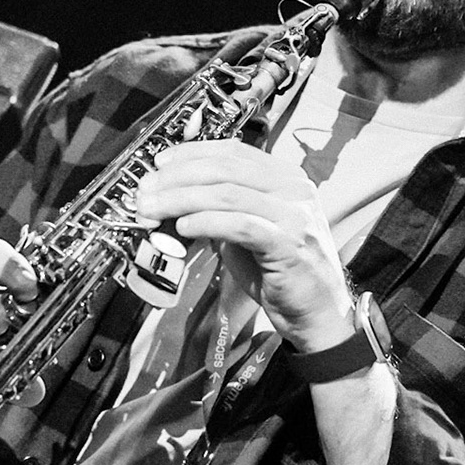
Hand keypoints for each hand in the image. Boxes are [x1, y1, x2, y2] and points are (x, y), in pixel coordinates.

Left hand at [135, 139, 353, 352]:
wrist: (318, 313)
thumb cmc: (282, 272)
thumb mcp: (248, 231)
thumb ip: (220, 211)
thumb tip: (173, 199)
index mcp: (286, 178)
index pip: (233, 152)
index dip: (191, 154)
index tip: (160, 164)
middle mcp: (293, 190)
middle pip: (225, 169)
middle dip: (177, 177)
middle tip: (146, 190)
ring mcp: (294, 215)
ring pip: (227, 193)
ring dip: (180, 199)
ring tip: (152, 209)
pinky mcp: (289, 244)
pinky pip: (239, 224)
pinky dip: (206, 222)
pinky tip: (183, 227)